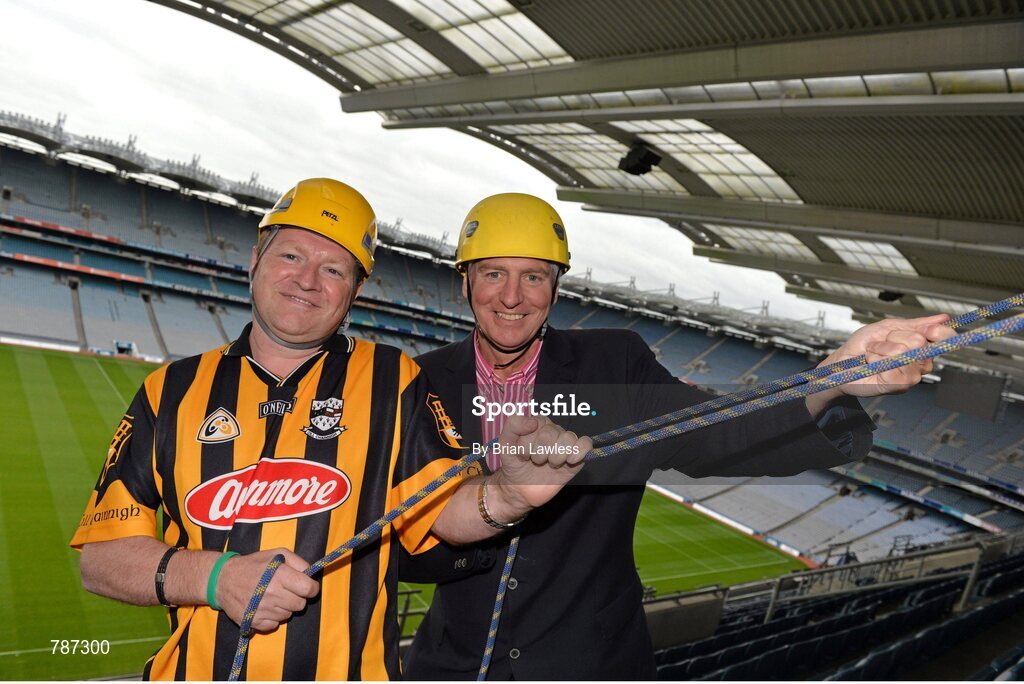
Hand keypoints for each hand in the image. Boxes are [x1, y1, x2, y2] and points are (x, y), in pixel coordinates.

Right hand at [215, 548, 319, 632]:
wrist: (223, 579)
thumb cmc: (254, 565)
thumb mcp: (278, 554)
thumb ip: (299, 562)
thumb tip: (311, 575)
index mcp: (280, 575)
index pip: (309, 589)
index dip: (312, 588)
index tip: (307, 587)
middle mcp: (272, 593)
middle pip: (300, 605)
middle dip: (297, 597)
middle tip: (286, 590)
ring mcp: (262, 609)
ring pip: (288, 615)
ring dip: (284, 607)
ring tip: (272, 596)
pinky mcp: (253, 622)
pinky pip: (274, 624)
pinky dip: (272, 617)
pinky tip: (264, 606)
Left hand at [487, 415, 589, 518]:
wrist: (520, 490)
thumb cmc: (514, 464)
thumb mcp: (505, 443)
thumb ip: (513, 425)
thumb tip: (533, 422)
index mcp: (539, 423)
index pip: (537, 424)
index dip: (527, 443)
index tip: (521, 454)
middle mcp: (554, 430)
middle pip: (552, 434)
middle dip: (539, 452)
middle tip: (534, 461)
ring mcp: (566, 444)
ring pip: (568, 439)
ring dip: (554, 457)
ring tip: (548, 464)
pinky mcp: (576, 458)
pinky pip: (586, 444)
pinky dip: (578, 452)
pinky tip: (568, 462)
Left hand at [818, 314, 955, 398]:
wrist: (841, 363)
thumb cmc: (863, 346)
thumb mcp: (888, 327)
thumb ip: (916, 324)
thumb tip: (944, 318)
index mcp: (921, 347)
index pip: (944, 338)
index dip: (938, 331)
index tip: (927, 329)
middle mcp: (920, 363)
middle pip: (918, 341)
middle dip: (893, 337)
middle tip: (881, 343)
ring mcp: (910, 377)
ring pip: (902, 353)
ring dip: (880, 349)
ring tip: (873, 354)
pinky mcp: (897, 386)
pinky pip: (891, 367)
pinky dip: (875, 360)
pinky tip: (871, 365)